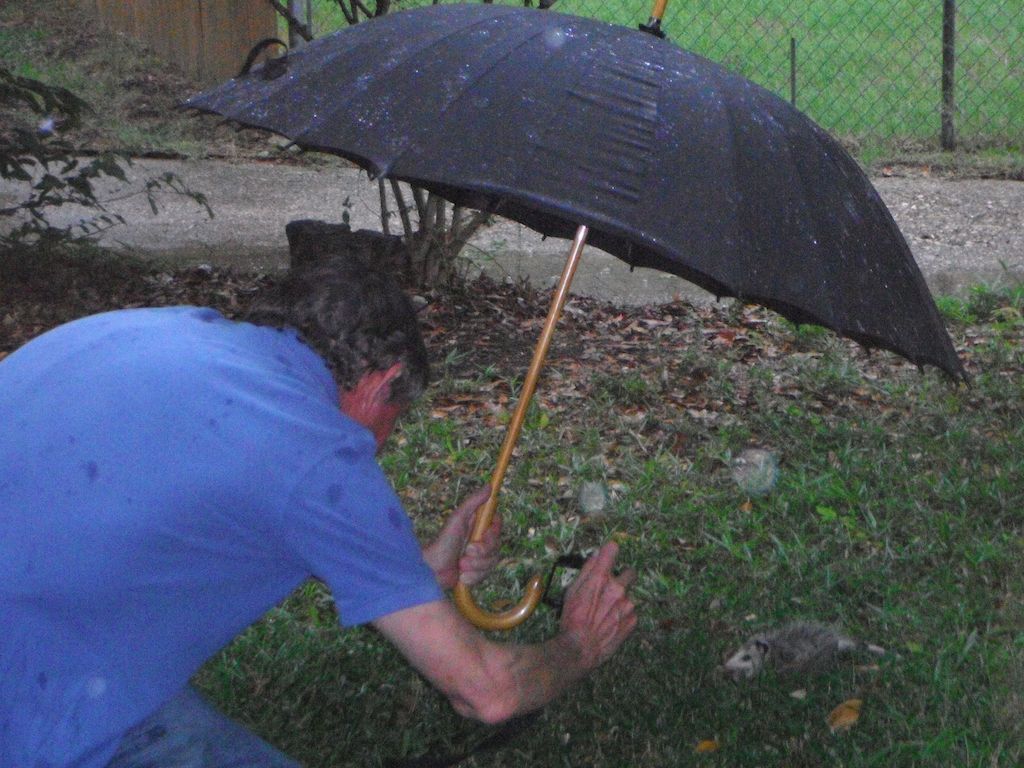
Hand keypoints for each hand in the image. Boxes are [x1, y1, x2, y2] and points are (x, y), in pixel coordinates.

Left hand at [422, 485, 501, 589]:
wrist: (432, 570)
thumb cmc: (442, 543)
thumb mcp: (457, 519)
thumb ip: (473, 502)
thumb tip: (489, 486)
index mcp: (478, 526)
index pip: (497, 525)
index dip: (493, 532)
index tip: (483, 535)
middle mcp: (481, 541)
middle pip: (497, 545)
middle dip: (482, 552)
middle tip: (466, 552)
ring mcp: (481, 558)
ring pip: (493, 561)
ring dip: (476, 565)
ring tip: (460, 564)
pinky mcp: (477, 573)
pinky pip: (486, 575)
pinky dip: (473, 577)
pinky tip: (462, 576)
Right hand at [559, 542, 636, 669]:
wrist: (581, 648)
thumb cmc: (572, 619)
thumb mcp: (571, 591)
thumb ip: (586, 571)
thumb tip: (596, 556)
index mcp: (600, 578)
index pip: (613, 549)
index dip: (609, 551)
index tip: (608, 556)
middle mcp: (617, 588)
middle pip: (630, 572)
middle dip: (623, 578)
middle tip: (611, 589)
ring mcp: (628, 605)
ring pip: (629, 595)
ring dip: (621, 600)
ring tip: (607, 613)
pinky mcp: (633, 620)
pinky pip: (632, 612)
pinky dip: (624, 615)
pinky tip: (611, 623)